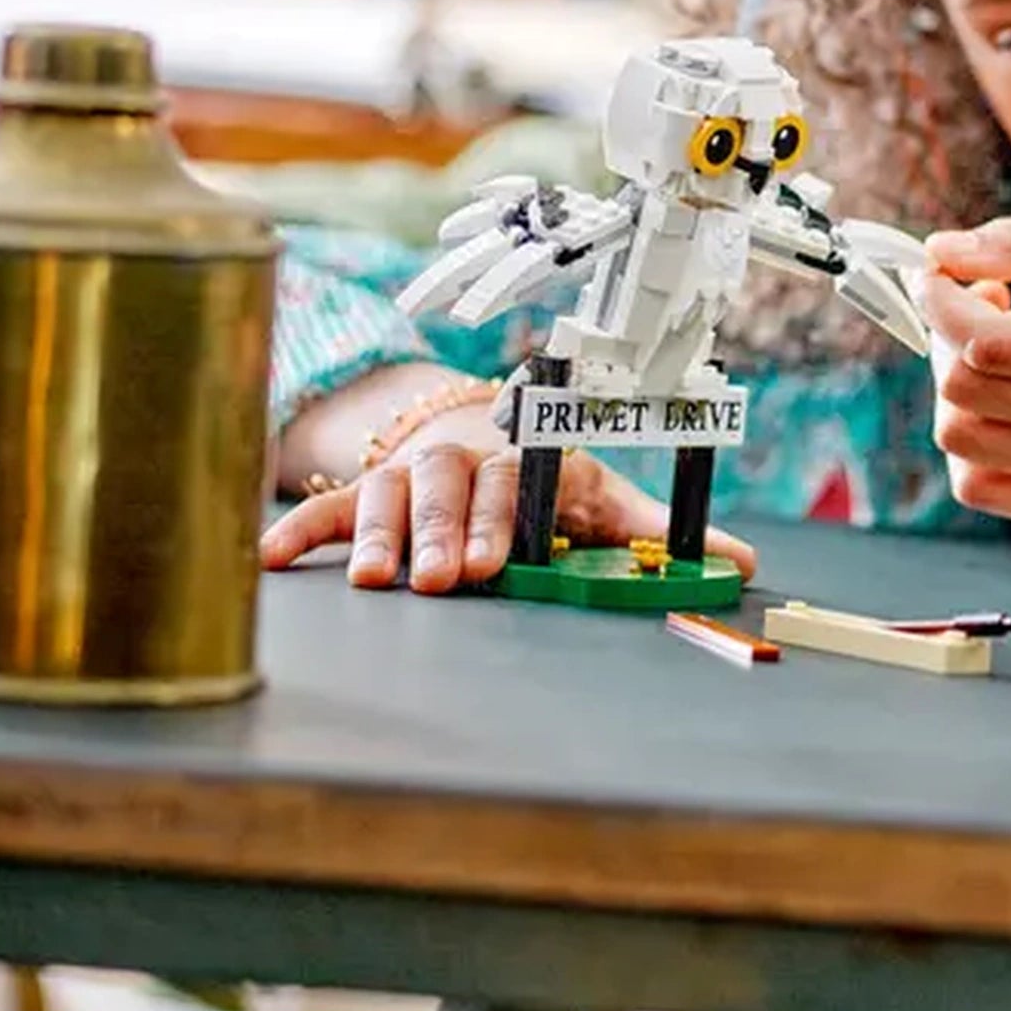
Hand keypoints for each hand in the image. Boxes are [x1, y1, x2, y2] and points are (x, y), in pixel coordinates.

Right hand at [260, 397, 757, 593]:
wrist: (479, 430)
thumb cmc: (544, 482)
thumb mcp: (602, 501)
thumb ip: (659, 535)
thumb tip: (746, 565)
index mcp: (522, 461)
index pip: (512, 487)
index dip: (501, 522)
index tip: (496, 561)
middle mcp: (461, 460)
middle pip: (448, 491)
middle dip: (444, 535)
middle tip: (443, 579)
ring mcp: (406, 473)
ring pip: (386, 498)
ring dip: (376, 537)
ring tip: (368, 580)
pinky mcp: (360, 491)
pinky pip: (323, 507)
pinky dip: (295, 531)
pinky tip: (265, 561)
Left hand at [920, 218, 1010, 528]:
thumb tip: (938, 251)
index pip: (984, 342)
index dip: (940, 302)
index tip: (937, 275)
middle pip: (961, 389)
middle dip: (947, 338)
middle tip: (981, 313)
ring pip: (957, 437)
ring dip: (956, 391)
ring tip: (995, 362)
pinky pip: (974, 484)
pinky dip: (971, 441)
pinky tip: (1004, 408)